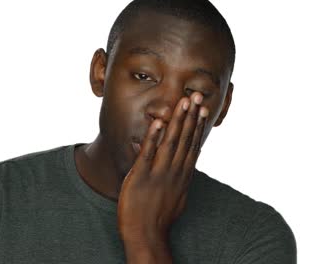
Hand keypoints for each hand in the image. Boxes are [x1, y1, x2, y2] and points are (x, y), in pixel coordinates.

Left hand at [117, 92, 207, 247]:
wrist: (146, 236)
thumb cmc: (157, 218)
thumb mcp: (173, 197)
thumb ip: (175, 179)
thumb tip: (177, 168)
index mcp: (182, 176)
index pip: (193, 146)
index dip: (198, 127)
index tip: (203, 110)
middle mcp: (174, 172)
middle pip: (185, 140)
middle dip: (191, 117)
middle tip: (197, 97)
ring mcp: (158, 174)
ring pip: (171, 143)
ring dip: (177, 121)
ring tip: (183, 102)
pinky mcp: (141, 177)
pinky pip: (148, 154)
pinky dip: (153, 137)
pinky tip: (158, 122)